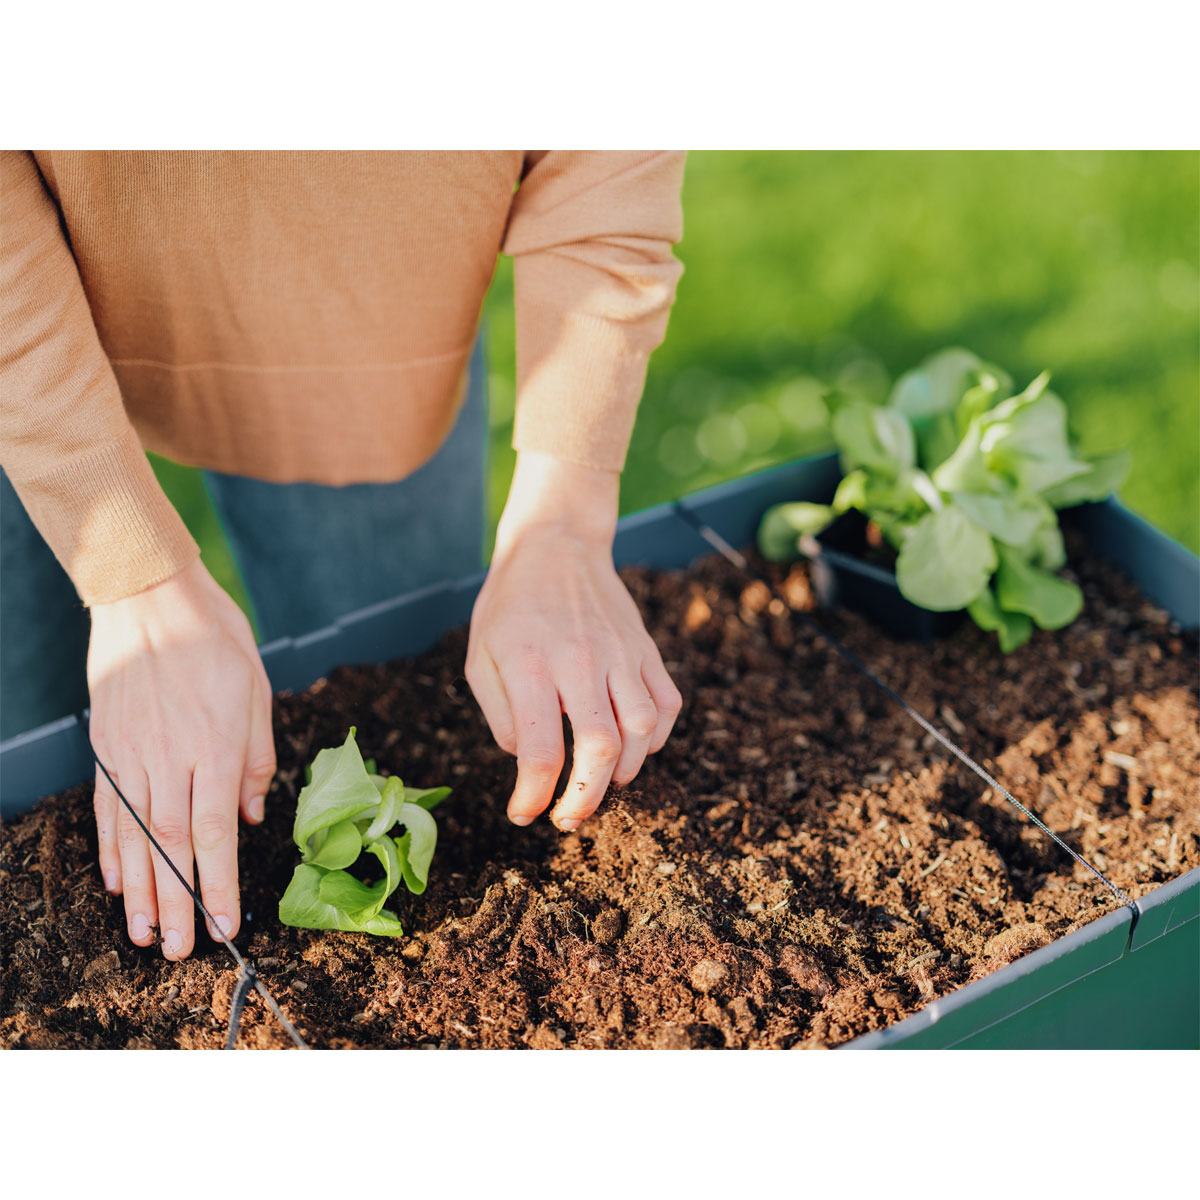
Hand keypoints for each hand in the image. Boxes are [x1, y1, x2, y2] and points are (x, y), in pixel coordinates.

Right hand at [87, 558, 275, 958]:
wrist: (150, 597)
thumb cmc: (216, 639)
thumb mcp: (257, 691)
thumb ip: (258, 759)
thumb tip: (253, 818)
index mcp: (217, 744)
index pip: (216, 829)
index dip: (220, 882)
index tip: (226, 924)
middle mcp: (171, 756)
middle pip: (172, 844)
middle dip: (179, 902)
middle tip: (180, 950)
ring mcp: (132, 753)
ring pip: (135, 834)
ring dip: (141, 889)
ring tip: (145, 933)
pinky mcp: (106, 745)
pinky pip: (108, 806)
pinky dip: (111, 848)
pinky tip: (117, 881)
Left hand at [466, 451, 681, 830]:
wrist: (556, 544)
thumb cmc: (510, 606)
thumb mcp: (480, 658)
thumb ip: (501, 716)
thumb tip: (529, 762)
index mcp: (530, 666)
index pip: (540, 752)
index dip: (533, 798)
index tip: (524, 814)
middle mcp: (580, 661)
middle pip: (599, 749)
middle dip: (585, 799)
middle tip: (568, 818)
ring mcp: (620, 653)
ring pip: (641, 730)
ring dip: (623, 771)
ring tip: (600, 780)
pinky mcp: (645, 648)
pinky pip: (666, 705)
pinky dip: (655, 738)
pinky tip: (631, 746)